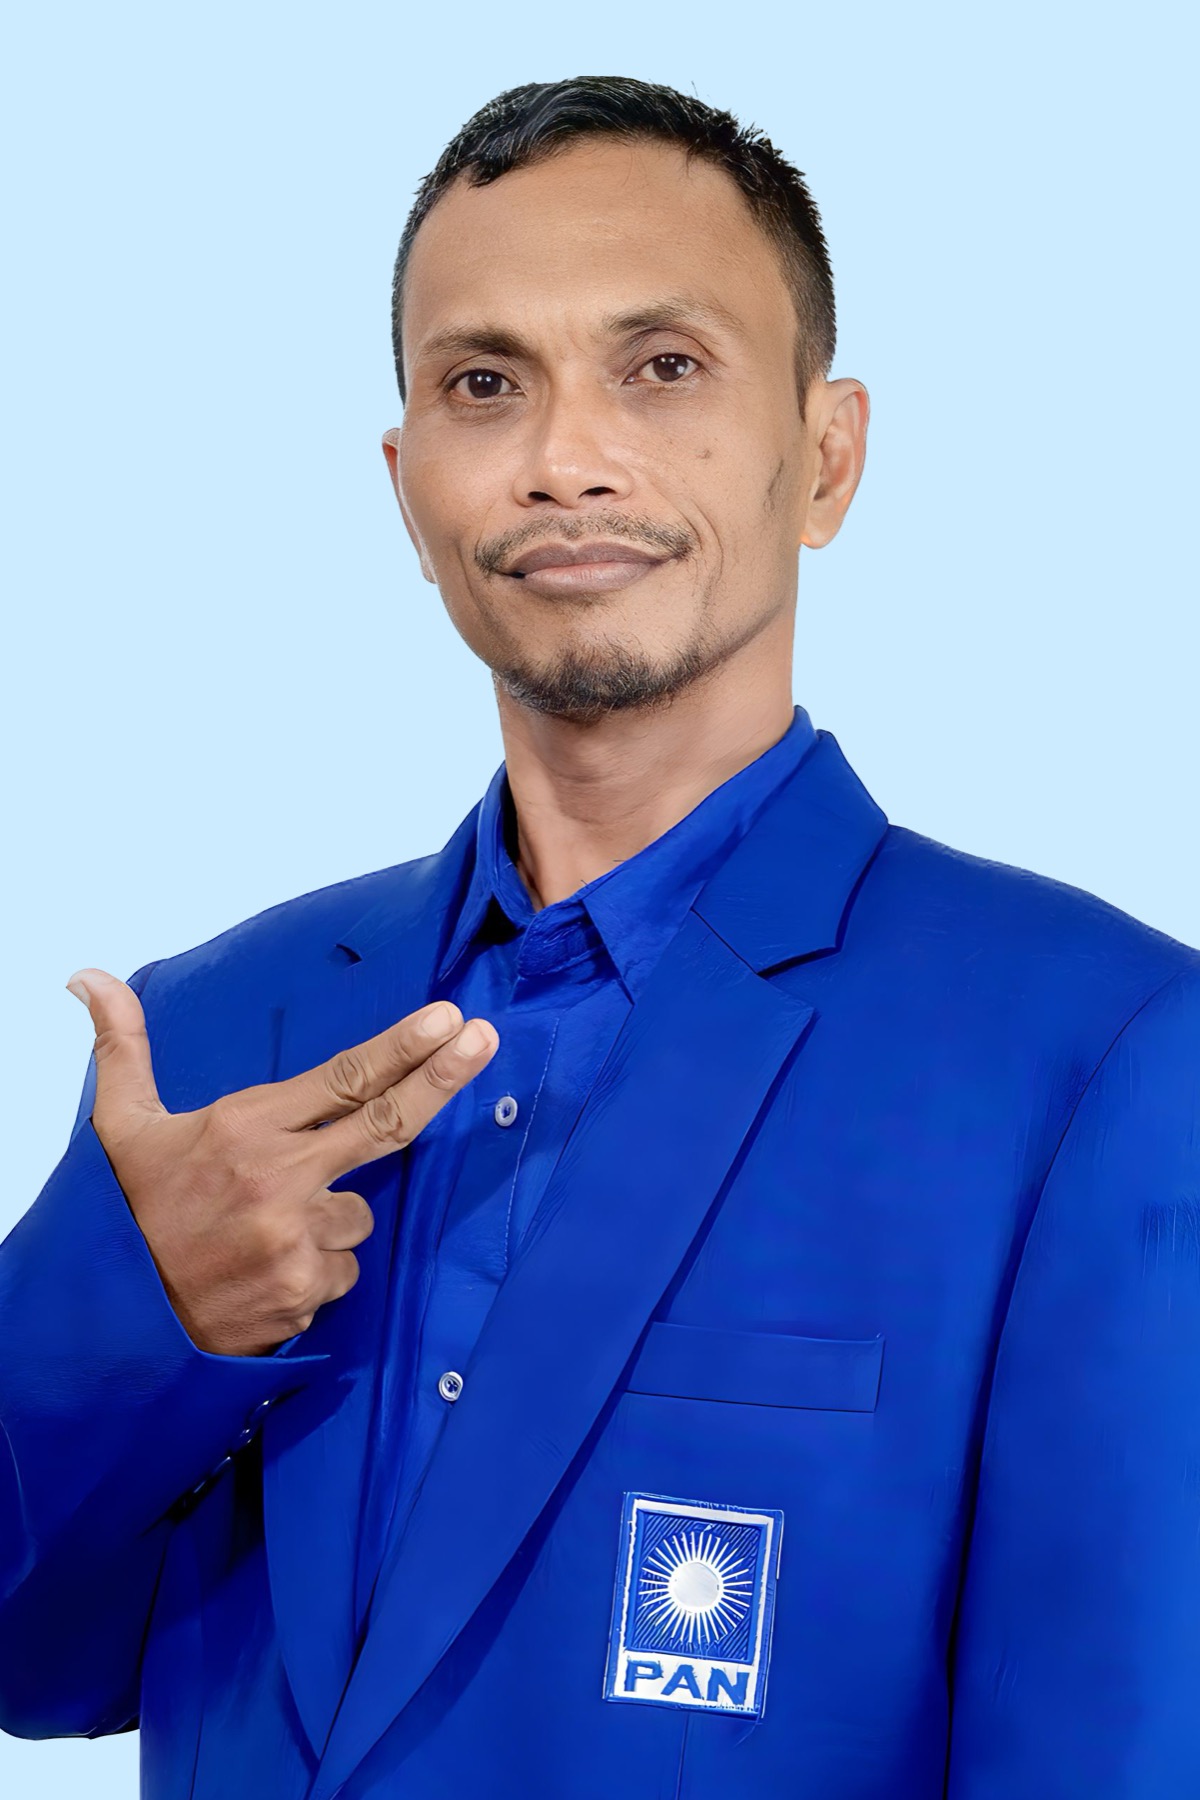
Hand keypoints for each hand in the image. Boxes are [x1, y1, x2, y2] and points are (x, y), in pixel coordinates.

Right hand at [65, 967, 497, 1355]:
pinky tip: (265, 1272)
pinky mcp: (305, 1293)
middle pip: (387, 1123)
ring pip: (360, 1215)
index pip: (343, 1078)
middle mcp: (280, 1178)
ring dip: (331, 1216)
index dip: (401, 1046)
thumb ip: (123, 1047)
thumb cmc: (126, 1213)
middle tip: (485, 1039)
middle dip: (443, 1076)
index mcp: (245, 1128)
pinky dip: (317, 1269)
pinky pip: (342, 1270)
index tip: (448, 1017)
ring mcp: (298, 1239)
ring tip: (264, 1231)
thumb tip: (88, 974)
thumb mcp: (120, 1127)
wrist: (112, 1323)